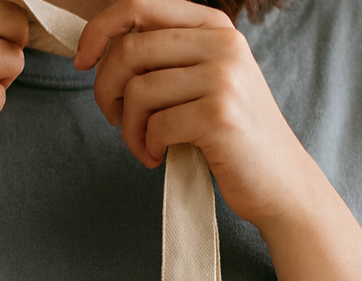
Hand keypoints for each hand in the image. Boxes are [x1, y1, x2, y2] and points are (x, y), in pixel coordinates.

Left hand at [74, 0, 314, 229]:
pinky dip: (146, 147)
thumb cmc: (231, 138)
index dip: (99, 31)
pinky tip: (158, 158)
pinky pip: (155, 125)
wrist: (280, 182)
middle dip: (106, 91)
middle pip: (130, 51)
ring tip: (144, 147)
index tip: (82, 63)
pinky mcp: (219, 116)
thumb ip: (168, 59)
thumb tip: (103, 50)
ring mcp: (223, 78)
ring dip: (129, 129)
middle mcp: (222, 44)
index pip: (139, 5)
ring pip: (138, 92)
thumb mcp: (205, 82)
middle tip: (115, 120)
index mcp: (214, 27)